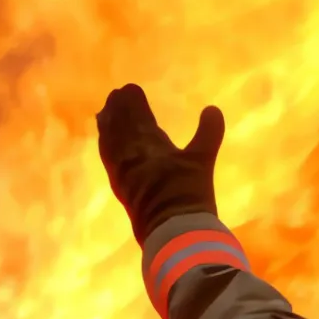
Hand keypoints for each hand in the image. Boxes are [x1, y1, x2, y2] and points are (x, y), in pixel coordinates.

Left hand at [95, 83, 223, 243]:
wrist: (170, 229)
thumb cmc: (187, 193)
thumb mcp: (201, 161)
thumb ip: (208, 133)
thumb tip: (213, 109)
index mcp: (147, 141)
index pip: (136, 115)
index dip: (133, 101)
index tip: (130, 88)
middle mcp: (128, 152)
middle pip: (118, 124)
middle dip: (118, 109)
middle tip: (116, 95)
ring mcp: (120, 169)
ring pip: (108, 140)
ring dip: (107, 124)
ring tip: (105, 113)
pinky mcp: (119, 185)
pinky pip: (107, 157)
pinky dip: (106, 144)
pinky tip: (106, 144)